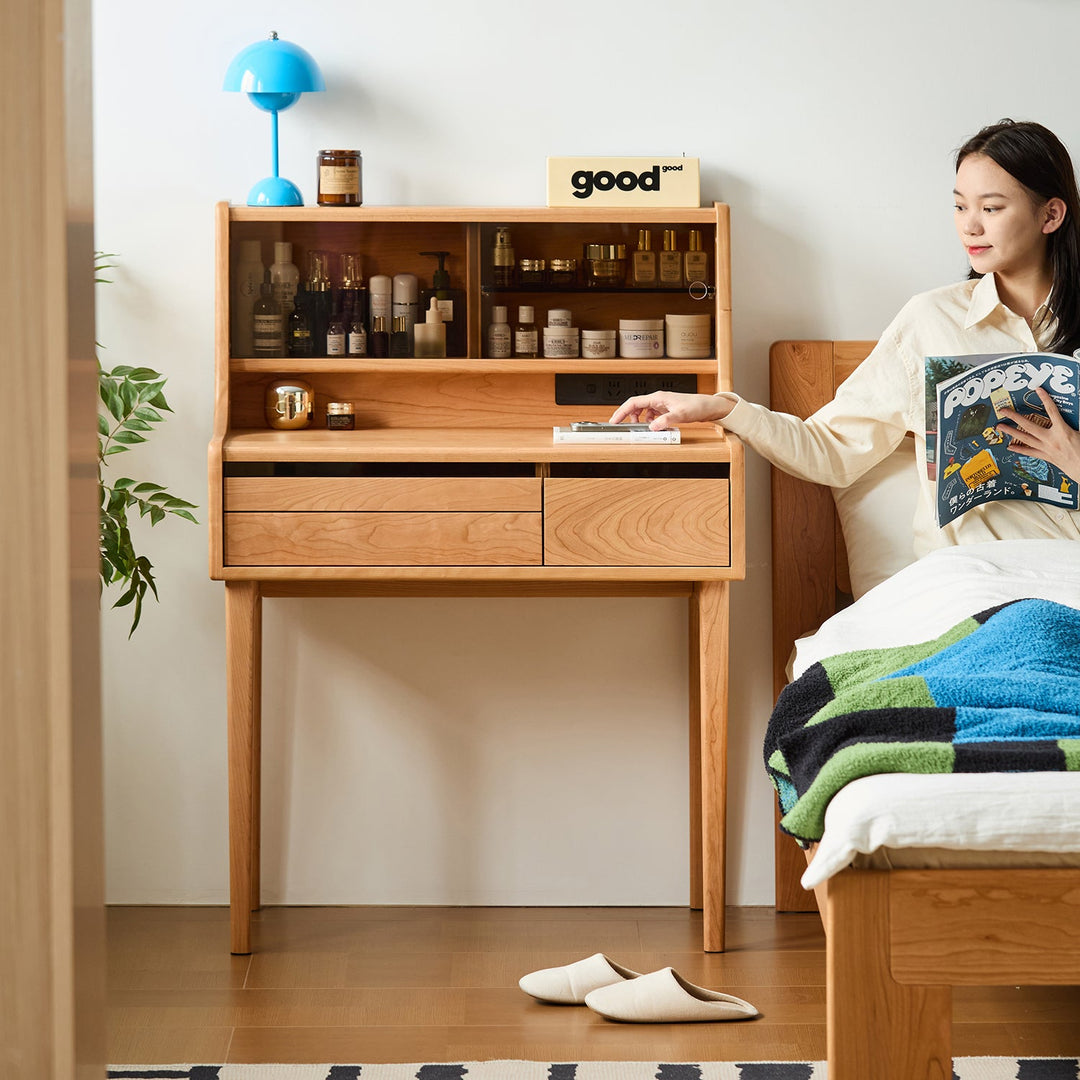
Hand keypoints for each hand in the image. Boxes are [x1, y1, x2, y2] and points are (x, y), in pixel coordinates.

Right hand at [608, 391, 733, 430]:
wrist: (708, 406)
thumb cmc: (696, 406)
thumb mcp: (680, 415)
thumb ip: (665, 421)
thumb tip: (652, 427)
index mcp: (657, 397)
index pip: (633, 403)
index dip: (621, 411)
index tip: (614, 421)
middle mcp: (657, 399)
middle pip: (635, 407)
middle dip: (627, 417)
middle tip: (622, 427)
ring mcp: (661, 405)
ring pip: (643, 412)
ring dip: (639, 421)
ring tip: (641, 429)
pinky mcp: (666, 410)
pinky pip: (652, 416)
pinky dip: (649, 423)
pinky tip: (655, 428)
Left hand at [997, 387, 1079, 480]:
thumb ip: (1073, 421)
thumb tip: (1073, 412)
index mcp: (1063, 431)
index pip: (1052, 411)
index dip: (1045, 399)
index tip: (1038, 390)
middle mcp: (1051, 439)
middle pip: (1029, 425)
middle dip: (1015, 417)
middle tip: (1004, 411)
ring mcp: (1046, 448)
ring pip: (1025, 438)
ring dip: (1011, 432)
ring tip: (1000, 427)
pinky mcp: (1045, 456)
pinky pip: (1029, 452)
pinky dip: (1019, 449)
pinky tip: (1009, 447)